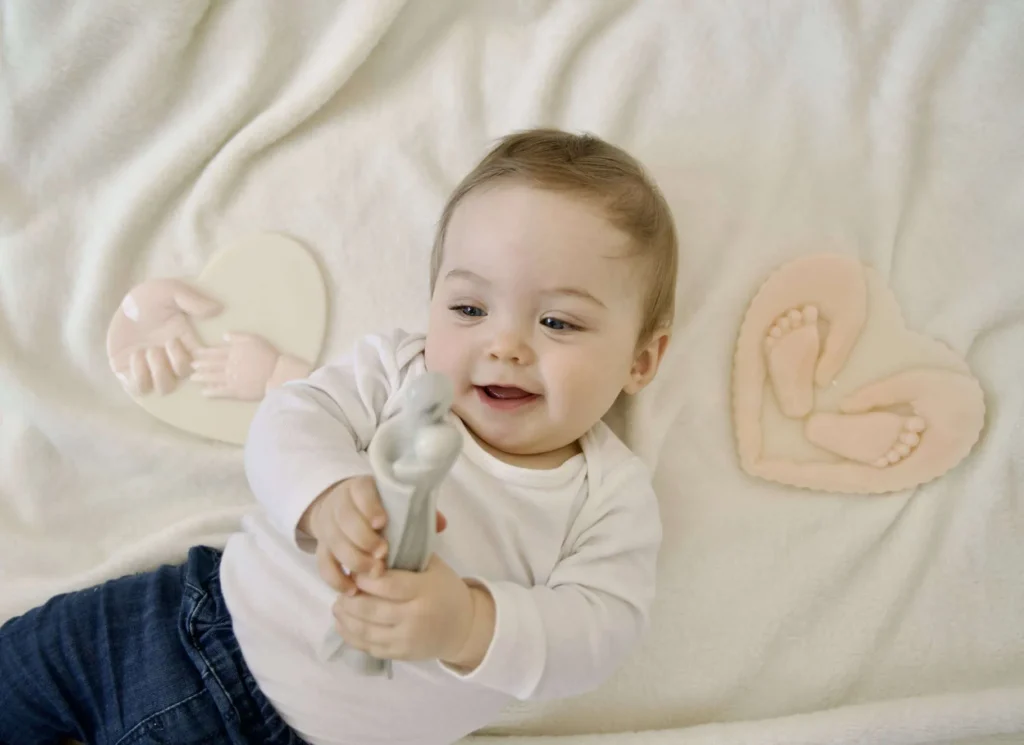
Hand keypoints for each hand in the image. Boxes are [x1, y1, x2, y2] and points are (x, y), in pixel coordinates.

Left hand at [106, 279, 221, 394]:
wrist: (122, 306)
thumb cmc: (148, 298)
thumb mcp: (170, 291)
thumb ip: (192, 300)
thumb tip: (218, 309)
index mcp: (187, 343)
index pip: (201, 361)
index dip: (195, 358)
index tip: (177, 340)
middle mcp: (173, 359)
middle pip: (185, 378)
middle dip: (176, 361)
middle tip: (165, 342)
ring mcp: (153, 369)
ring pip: (165, 388)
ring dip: (157, 369)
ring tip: (146, 350)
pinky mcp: (132, 375)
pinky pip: (140, 389)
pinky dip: (139, 376)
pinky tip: (134, 356)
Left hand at [191, 332, 280, 399]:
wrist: (276, 374)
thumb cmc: (268, 355)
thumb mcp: (254, 339)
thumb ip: (238, 336)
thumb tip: (223, 335)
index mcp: (233, 352)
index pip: (215, 351)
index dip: (205, 352)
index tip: (195, 352)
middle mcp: (229, 365)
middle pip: (211, 364)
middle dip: (200, 365)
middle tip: (191, 366)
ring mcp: (230, 379)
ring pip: (212, 377)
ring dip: (202, 377)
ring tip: (192, 378)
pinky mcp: (235, 391)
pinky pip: (220, 392)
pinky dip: (211, 392)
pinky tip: (204, 393)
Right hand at [300, 476, 447, 595]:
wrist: (346, 510)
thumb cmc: (381, 508)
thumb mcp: (396, 503)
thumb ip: (417, 512)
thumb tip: (442, 524)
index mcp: (360, 488)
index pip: (361, 491)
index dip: (370, 507)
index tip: (382, 523)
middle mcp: (339, 504)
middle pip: (345, 520)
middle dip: (363, 538)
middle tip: (382, 555)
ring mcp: (328, 526)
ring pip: (333, 543)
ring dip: (353, 560)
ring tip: (375, 573)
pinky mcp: (322, 548)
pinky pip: (323, 564)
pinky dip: (336, 578)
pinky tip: (352, 590)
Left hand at [333, 554, 493, 665]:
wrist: (463, 627)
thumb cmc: (446, 590)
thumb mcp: (434, 567)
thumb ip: (407, 555)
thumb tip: (375, 541)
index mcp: (424, 591)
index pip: (386, 585)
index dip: (364, 578)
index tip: (354, 570)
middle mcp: (414, 617)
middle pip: (370, 609)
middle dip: (349, 598)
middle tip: (341, 587)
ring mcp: (406, 639)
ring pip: (365, 630)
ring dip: (345, 617)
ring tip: (337, 605)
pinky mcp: (400, 654)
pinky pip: (369, 647)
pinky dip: (351, 636)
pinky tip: (343, 624)